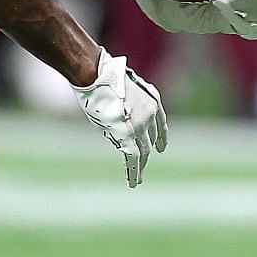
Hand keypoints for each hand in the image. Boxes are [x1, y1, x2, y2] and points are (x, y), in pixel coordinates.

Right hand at [72, 50, 167, 187]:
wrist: (96, 74)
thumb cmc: (102, 77)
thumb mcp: (123, 88)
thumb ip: (128, 103)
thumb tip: (120, 118)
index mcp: (152, 100)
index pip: (161, 124)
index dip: (161, 137)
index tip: (161, 148)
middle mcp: (150, 114)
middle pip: (150, 140)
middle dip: (147, 153)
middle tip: (143, 166)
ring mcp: (140, 125)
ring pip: (144, 152)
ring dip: (141, 167)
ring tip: (138, 179)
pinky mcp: (127, 135)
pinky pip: (133, 158)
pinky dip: (134, 171)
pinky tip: (134, 181)